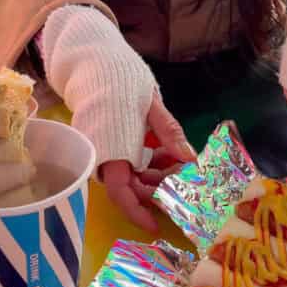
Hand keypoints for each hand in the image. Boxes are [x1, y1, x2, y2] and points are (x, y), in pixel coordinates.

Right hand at [100, 93, 195, 231]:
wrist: (95, 62)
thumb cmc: (122, 80)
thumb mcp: (151, 105)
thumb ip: (169, 132)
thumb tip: (190, 160)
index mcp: (110, 149)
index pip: (121, 191)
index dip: (137, 211)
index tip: (155, 224)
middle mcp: (104, 155)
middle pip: (132, 186)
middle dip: (160, 188)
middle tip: (187, 180)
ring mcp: (106, 150)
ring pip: (135, 174)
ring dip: (159, 173)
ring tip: (183, 162)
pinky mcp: (111, 143)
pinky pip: (132, 161)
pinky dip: (152, 160)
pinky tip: (170, 151)